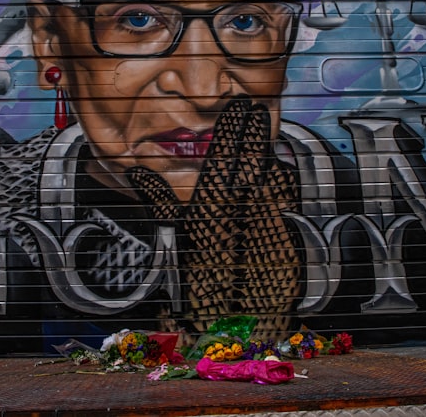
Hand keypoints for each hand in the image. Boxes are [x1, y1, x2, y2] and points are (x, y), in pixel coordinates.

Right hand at [128, 97, 300, 338]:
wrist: (235, 322)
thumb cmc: (200, 279)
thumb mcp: (177, 235)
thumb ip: (160, 199)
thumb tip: (137, 172)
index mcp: (211, 199)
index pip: (226, 149)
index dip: (234, 123)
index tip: (239, 103)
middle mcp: (242, 202)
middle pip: (252, 151)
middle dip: (253, 125)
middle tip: (253, 105)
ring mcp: (268, 214)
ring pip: (271, 168)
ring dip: (268, 149)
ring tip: (265, 130)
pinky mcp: (288, 228)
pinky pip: (287, 193)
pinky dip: (282, 177)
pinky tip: (278, 169)